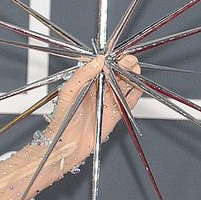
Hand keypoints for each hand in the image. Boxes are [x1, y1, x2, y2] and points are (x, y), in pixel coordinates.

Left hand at [51, 52, 142, 172]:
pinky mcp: (115, 113)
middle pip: (118, 73)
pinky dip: (136, 94)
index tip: (118, 55)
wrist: (66, 144)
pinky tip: (138, 86)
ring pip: (125, 84)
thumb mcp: (68, 92)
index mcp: (87, 81)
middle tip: (128, 62)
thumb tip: (98, 60)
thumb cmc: (62, 120)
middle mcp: (99, 89)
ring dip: (132, 76)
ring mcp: (108, 101)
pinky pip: (129, 101)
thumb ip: (82, 75)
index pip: (104, 65)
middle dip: (125, 65)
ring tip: (134, 70)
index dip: (113, 59)